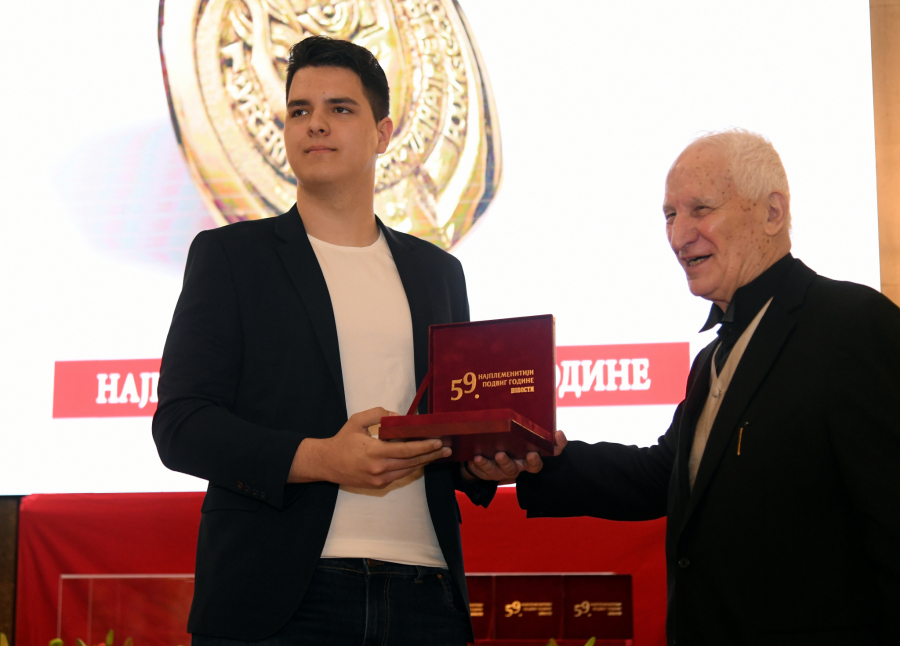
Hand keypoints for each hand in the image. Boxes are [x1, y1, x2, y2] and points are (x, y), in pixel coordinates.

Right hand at [289, 407, 450, 487]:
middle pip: (412, 462)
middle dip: (431, 455)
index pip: (406, 450)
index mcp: (375, 452)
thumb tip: (399, 416)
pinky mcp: (379, 485)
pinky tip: (421, 460)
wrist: (327, 463)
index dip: (425, 446)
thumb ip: (378, 415)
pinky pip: (400, 475)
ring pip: (408, 470)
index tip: (439, 442)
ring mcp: (380, 479)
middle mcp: (379, 468)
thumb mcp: (357, 421)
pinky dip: (411, 467)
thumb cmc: (343, 440)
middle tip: (447, 449)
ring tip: (439, 454)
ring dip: (424, 462)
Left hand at [462, 430, 566, 484]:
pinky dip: (482, 464)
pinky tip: (477, 457)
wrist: (478, 455)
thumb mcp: (511, 432)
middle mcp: (522, 463)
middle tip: (532, 454)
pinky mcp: (489, 473)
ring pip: (509, 470)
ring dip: (505, 463)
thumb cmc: (501, 442)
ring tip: (499, 455)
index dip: (557, 445)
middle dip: (534, 461)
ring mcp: (506, 470)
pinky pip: (487, 471)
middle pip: (533, 466)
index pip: (551, 450)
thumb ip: (523, 423)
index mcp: (531, 452)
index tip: (559, 434)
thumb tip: (528, 407)